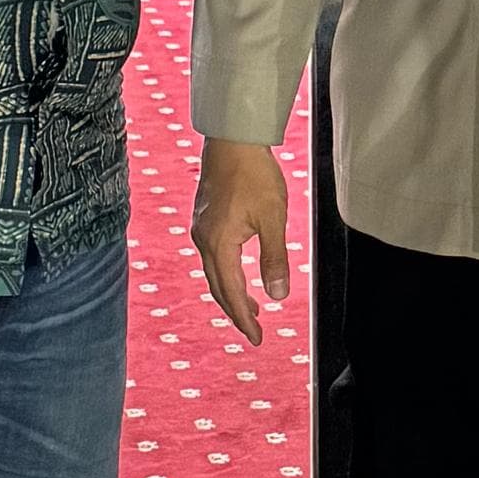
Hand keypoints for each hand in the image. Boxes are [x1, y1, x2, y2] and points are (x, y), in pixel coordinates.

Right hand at [194, 136, 291, 340]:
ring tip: (251, 307)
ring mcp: (201, 229)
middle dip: (236, 312)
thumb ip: (274, 259)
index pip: (231, 293)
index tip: (257, 338)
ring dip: (231, 293)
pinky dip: (226, 273)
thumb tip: (277, 296)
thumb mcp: (272, 219)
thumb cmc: (255, 175)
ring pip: (214, 273)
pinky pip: (212, 257)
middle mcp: (203, 241)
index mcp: (219, 245)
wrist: (232, 139)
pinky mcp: (204, 219)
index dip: (244, 319)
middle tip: (254, 331)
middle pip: (218, 288)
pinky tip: (238, 272)